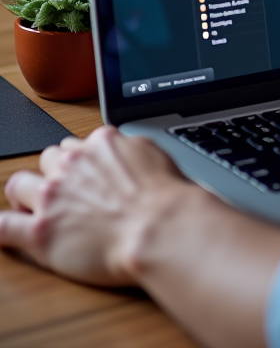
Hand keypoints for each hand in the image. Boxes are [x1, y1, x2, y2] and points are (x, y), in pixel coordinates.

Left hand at [0, 125, 191, 285]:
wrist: (159, 228)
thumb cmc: (165, 198)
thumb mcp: (154, 154)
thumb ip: (129, 148)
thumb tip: (123, 150)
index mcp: (100, 143)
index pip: (79, 144)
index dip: (83, 161)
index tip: (88, 174)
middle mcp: (71, 164)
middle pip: (48, 159)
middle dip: (55, 173)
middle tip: (68, 192)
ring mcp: (52, 197)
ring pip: (19, 184)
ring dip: (26, 195)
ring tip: (38, 209)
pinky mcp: (38, 232)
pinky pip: (2, 226)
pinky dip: (2, 228)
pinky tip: (6, 230)